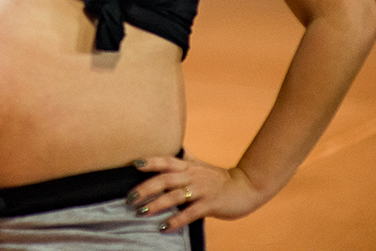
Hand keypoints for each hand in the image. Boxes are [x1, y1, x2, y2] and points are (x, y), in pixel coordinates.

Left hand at [127, 153, 266, 232]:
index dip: (150, 161)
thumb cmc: (218, 178)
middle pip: (165, 179)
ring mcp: (201, 190)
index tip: (133, 164)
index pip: (166, 160)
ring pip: (175, 196)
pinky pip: (190, 213)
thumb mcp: (199, 166)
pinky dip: (176, 220)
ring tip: (142, 212)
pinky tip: (164, 227)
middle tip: (130, 198)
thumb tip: (171, 148)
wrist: (246, 188)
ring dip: (157, 204)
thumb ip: (184, 159)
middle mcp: (192, 176)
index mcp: (188, 166)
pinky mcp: (210, 205)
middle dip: (146, 188)